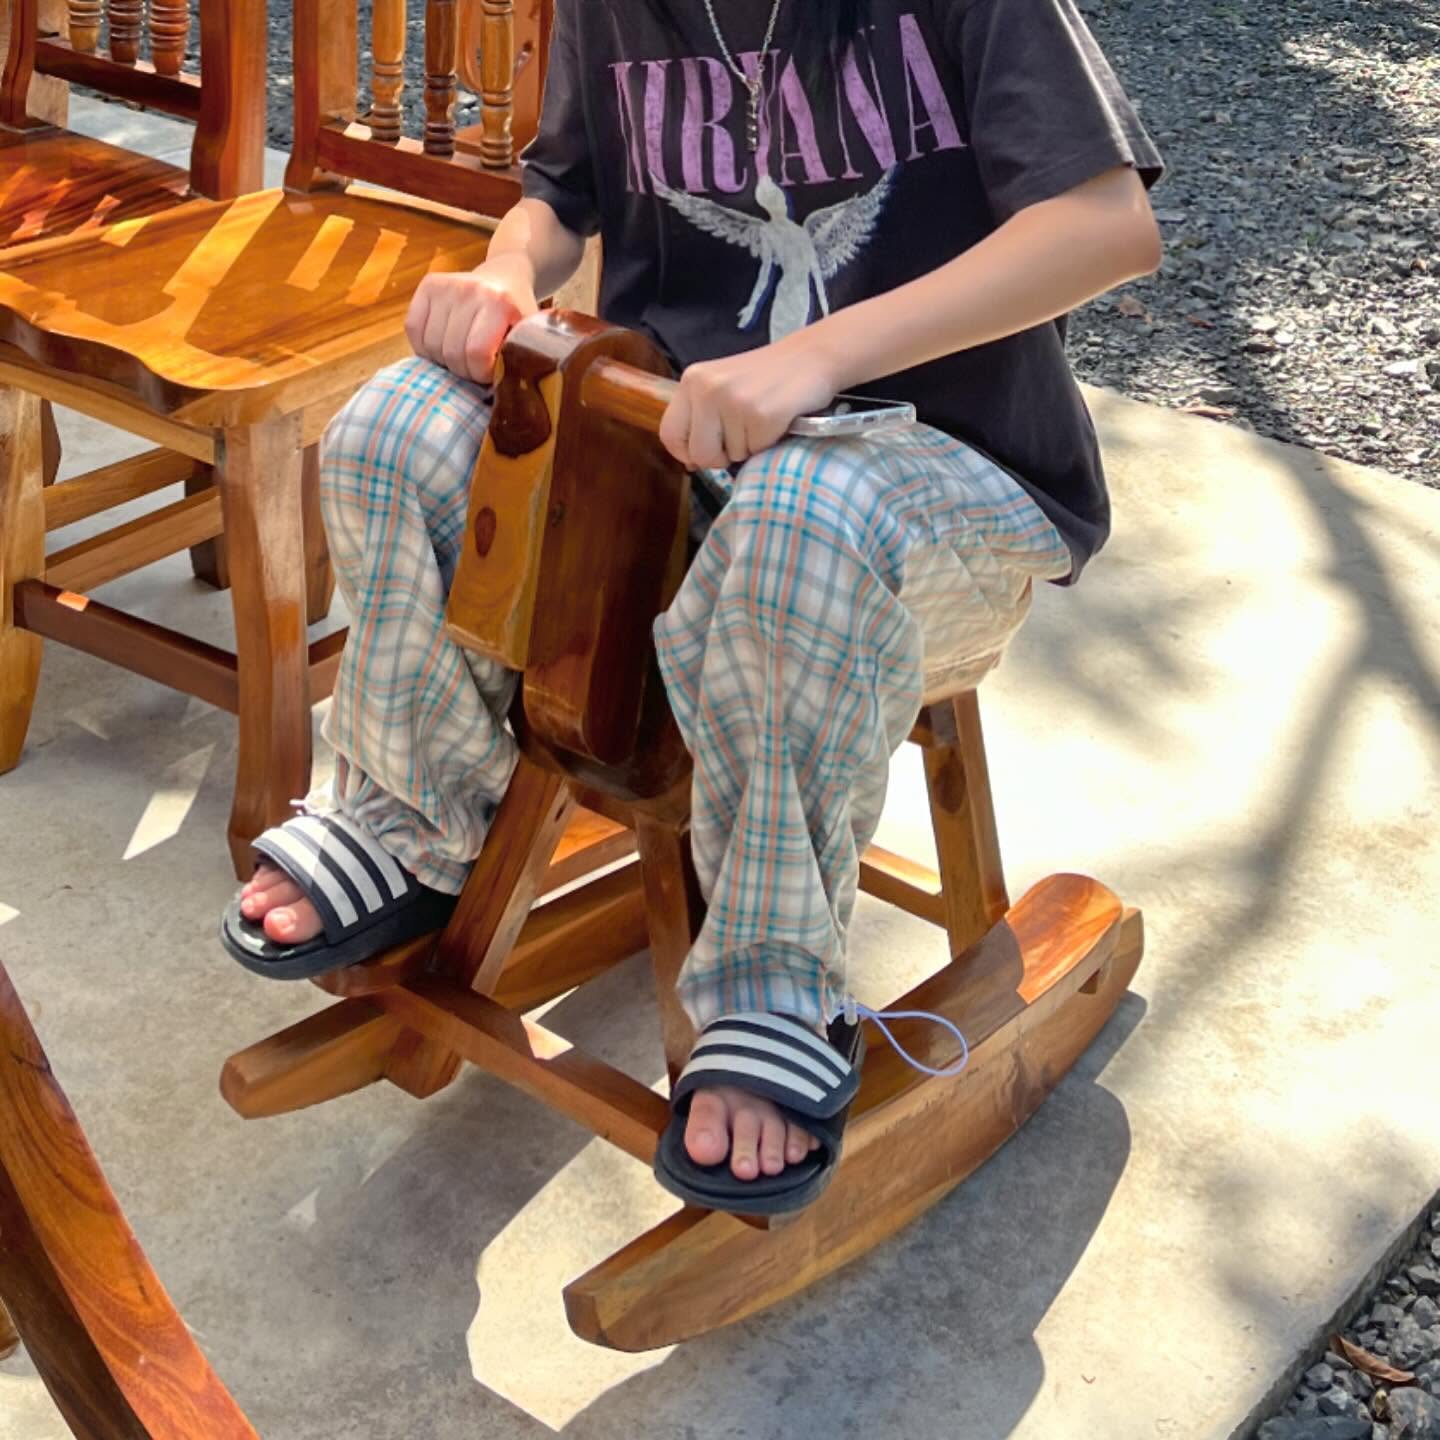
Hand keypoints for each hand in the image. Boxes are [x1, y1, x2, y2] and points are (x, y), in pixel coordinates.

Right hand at [404, 253, 538, 383]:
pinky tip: (443, 345)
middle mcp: (469, 290)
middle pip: (452, 353)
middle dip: (464, 371)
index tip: (491, 372)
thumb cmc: (516, 317)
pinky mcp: (427, 285)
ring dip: (444, 361)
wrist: (504, 278)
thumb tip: (508, 396)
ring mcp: (446, 285)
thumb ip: (522, 362)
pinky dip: (425, 346)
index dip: (481, 373)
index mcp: (499, 303)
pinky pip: (413, 330)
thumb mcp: (528, 338)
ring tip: (461, 355)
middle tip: (476, 367)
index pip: (476, 354)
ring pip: (431, 345)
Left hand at [658, 337, 839, 468]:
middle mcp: (707, 388)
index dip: (687, 452)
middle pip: (699, 454)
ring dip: (749, 446)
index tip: (707, 451)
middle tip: (741, 436)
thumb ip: (701, 417)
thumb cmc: (767, 378)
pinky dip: (768, 443)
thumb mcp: (722, 386)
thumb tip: (690, 462)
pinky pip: (756, 451)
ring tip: (762, 418)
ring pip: (730, 456)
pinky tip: (777, 419)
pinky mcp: (761, 415)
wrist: (812, 357)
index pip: (670, 434)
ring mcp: (734, 401)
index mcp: (692, 380)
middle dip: (721, 456)